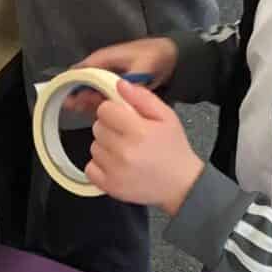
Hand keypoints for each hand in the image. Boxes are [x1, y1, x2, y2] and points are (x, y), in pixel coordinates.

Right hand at [62, 36, 178, 114]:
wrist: (173, 56)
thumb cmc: (155, 55)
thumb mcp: (144, 66)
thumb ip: (132, 81)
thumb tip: (122, 97)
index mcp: (105, 58)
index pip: (82, 68)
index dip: (72, 81)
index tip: (66, 94)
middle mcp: (104, 67)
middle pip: (84, 80)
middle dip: (77, 93)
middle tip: (71, 107)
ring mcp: (111, 77)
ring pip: (92, 88)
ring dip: (86, 99)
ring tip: (79, 110)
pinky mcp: (118, 86)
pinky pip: (103, 94)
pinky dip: (98, 102)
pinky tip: (95, 112)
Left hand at [86, 80, 203, 215]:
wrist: (181, 185)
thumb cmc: (173, 149)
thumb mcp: (167, 116)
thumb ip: (142, 98)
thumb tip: (120, 85)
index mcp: (138, 131)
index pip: (105, 110)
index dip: (114, 111)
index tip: (124, 118)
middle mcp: (124, 151)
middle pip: (97, 127)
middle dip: (110, 128)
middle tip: (128, 136)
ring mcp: (115, 171)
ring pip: (94, 146)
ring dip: (106, 147)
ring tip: (126, 151)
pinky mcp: (110, 186)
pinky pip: (90, 167)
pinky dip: (100, 165)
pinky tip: (117, 165)